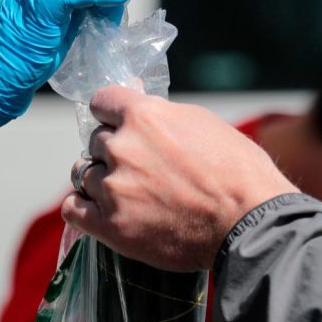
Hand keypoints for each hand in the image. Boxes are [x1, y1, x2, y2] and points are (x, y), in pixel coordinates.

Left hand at [61, 86, 296, 270]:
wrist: (249, 223)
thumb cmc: (237, 173)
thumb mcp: (202, 124)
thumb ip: (162, 114)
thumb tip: (136, 96)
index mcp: (144, 116)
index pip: (101, 102)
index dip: (111, 115)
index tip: (120, 126)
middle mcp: (122, 148)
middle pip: (95, 142)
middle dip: (112, 152)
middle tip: (139, 170)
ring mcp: (113, 188)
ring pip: (83, 174)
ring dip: (99, 181)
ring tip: (127, 195)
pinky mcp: (110, 225)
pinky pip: (73, 209)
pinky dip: (82, 208)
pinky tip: (101, 212)